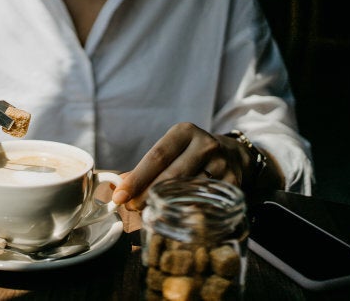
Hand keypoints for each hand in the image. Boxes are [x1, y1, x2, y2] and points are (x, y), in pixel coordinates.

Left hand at [112, 122, 250, 210]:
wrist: (232, 154)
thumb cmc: (189, 155)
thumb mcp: (170, 151)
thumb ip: (144, 169)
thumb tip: (117, 189)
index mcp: (184, 132)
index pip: (156, 156)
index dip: (137, 178)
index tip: (120, 196)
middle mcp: (205, 145)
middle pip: (171, 176)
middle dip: (147, 195)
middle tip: (131, 208)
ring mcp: (222, 164)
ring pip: (187, 192)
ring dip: (165, 206)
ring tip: (149, 212)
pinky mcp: (232, 184)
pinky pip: (204, 204)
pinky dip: (186, 213)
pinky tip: (174, 217)